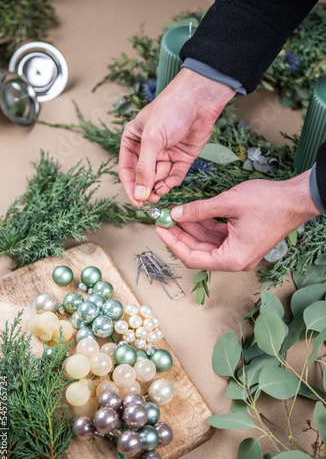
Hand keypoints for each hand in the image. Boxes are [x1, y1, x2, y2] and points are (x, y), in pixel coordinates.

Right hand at [118, 68, 234, 205]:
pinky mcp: (182, 156)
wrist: (200, 98)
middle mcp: (148, 148)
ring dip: (160, 186)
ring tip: (161, 191)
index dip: (130, 186)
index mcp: (133, 140)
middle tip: (151, 200)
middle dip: (147, 188)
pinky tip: (170, 184)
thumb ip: (144, 169)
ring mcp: (166, 153)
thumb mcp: (152, 140)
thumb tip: (139, 195)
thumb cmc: (171, 110)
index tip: (135, 201)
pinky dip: (172, 181)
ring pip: (160, 178)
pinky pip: (175, 174)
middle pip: (144, 176)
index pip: (127, 169)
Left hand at [156, 171, 320, 271]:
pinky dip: (204, 225)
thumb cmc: (269, 202)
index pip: (193, 258)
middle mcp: (236, 259)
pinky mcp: (242, 241)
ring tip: (175, 214)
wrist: (297, 198)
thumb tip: (176, 214)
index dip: (173, 243)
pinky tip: (192, 213)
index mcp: (233, 258)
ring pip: (207, 243)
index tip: (160, 229)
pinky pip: (218, 236)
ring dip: (191, 229)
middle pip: (199, 251)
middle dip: (180, 235)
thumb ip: (199, 210)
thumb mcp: (228, 203)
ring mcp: (240, 251)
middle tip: (164, 220)